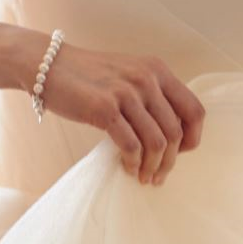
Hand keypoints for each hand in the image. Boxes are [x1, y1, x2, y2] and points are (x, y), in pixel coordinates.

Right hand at [30, 41, 204, 185]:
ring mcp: (127, 94)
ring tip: (145, 178)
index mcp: (159, 71)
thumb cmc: (90, 75)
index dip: (192, 137)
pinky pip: (131, 145)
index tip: (181, 153)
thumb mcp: (130, 74)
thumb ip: (152, 95)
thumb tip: (171, 133)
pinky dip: (133, 163)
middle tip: (159, 176)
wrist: (48, 65)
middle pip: (176, 131)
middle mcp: (148, 80)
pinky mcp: (105, 109)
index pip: (194, 110)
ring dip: (153, 166)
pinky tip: (127, 169)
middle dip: (171, 160)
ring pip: (157, 142)